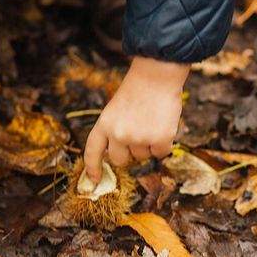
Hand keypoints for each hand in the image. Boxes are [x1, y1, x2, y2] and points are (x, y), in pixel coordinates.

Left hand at [83, 57, 189, 181]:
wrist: (157, 75)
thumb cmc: (138, 90)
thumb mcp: (115, 110)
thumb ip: (115, 131)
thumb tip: (124, 157)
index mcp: (104, 125)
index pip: (93, 152)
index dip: (92, 168)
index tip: (94, 181)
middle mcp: (118, 135)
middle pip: (121, 160)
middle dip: (130, 152)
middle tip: (139, 133)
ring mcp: (139, 139)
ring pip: (143, 156)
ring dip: (149, 144)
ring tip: (151, 120)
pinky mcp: (160, 140)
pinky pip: (161, 153)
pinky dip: (164, 143)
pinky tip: (163, 124)